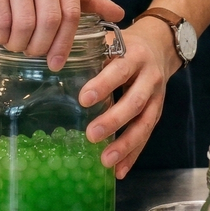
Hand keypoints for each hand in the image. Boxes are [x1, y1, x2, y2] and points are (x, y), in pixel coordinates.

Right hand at [0, 0, 123, 69]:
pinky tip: (1, 35)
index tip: (57, 62)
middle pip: (51, 20)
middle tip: (33, 54)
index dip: (66, 43)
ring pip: (26, 22)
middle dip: (41, 46)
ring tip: (15, 44)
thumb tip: (118, 14)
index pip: (72, 12)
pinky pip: (1, 17)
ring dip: (20, 43)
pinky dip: (2, 35)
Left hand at [79, 17, 180, 179]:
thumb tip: (48, 57)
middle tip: (91, 135)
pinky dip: (133, 155)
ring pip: (144, 123)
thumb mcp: (108, 39)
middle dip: (114, 120)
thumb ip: (85, 48)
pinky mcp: (157, 111)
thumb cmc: (123, 43)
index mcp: (134, 55)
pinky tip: (119, 171)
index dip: (104, 84)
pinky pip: (146, 135)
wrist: (160, 44)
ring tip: (106, 161)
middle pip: (135, 101)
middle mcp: (149, 76)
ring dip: (126, 145)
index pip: (119, 70)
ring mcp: (156, 96)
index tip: (84, 99)